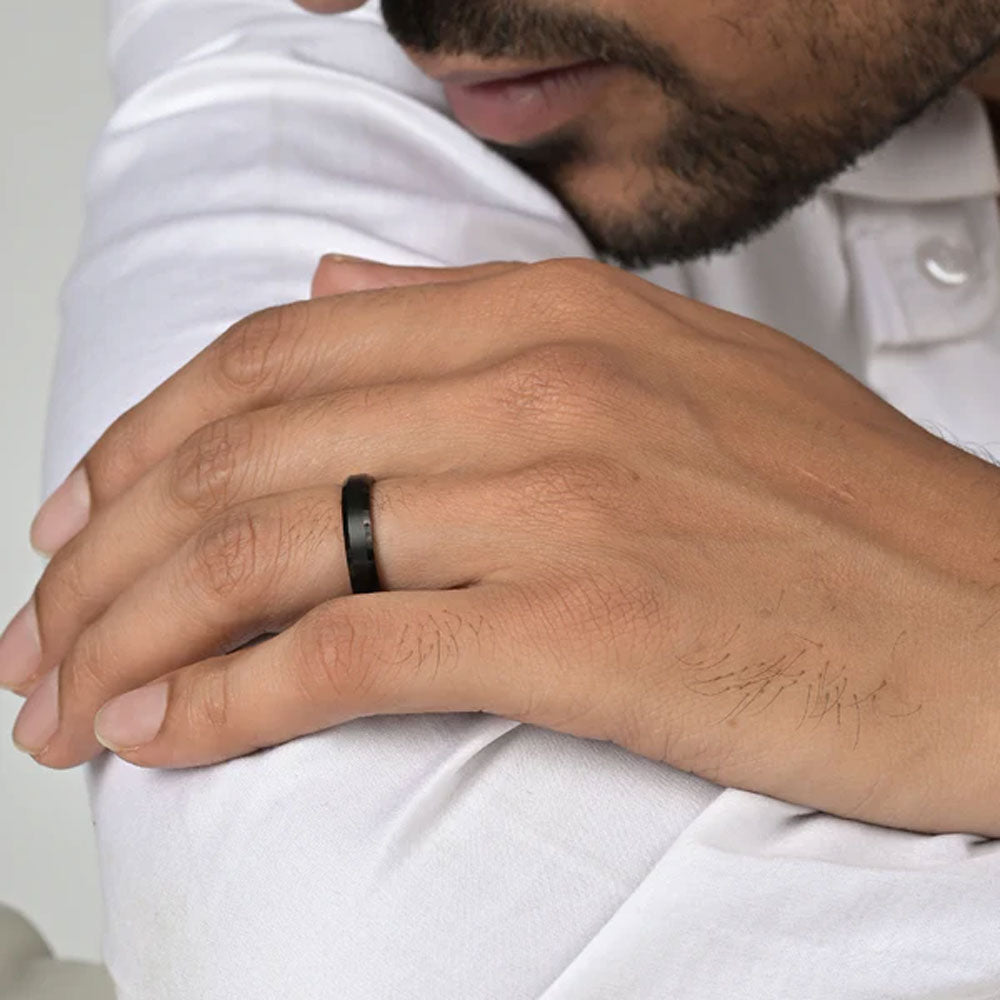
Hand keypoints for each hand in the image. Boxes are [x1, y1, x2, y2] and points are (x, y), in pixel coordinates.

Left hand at [4, 256, 999, 835]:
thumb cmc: (846, 517)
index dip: (147, 438)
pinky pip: (346, 653)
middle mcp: (540, 391)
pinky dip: (228, 701)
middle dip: (106, 549)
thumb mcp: (677, 372)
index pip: (277, 357)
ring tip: (69, 698)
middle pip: (243, 453)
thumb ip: (490, 326)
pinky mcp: (582, 630)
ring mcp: (558, 504)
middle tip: (38, 626)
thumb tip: (342, 298)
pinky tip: (165, 737)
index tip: (82, 517)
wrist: (989, 624)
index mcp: (556, 318)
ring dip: (135, 634)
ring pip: (267, 552)